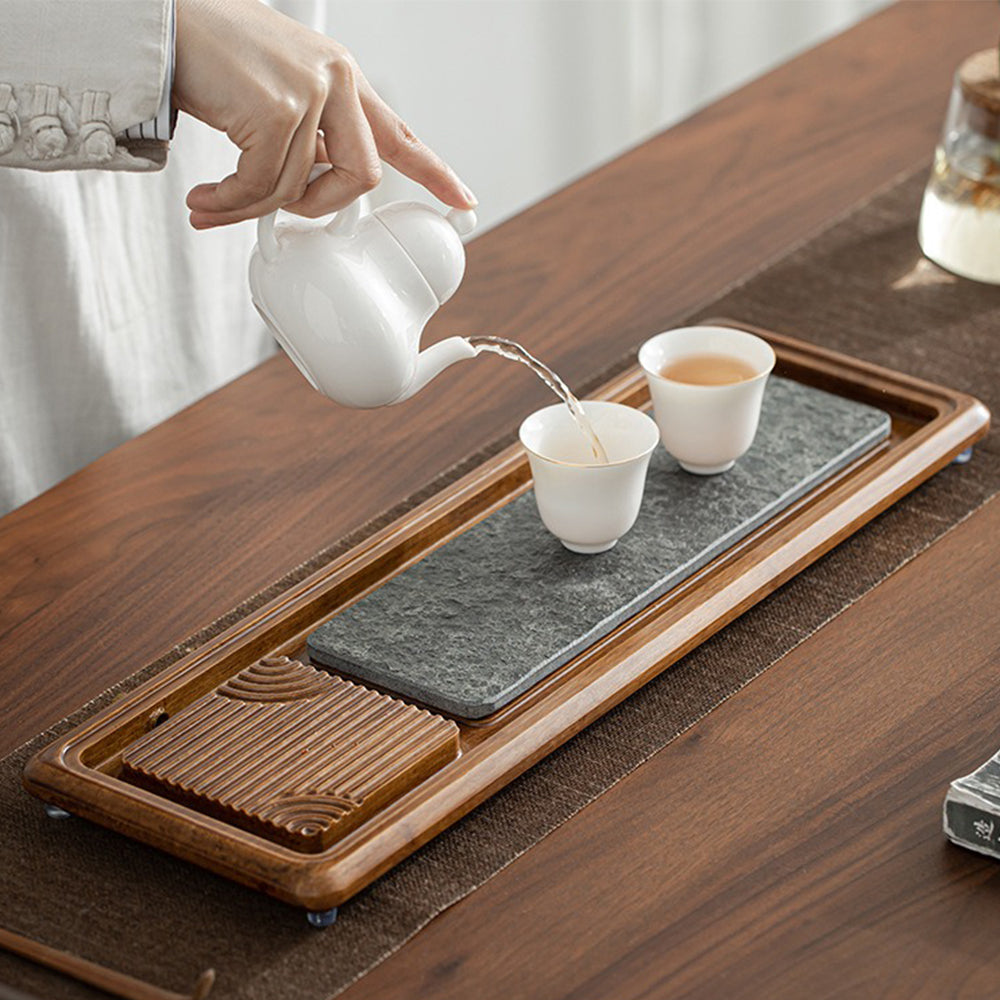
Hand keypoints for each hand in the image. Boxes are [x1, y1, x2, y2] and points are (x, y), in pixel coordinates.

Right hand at [173, 0, 476, 228]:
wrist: (160, 19)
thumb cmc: (210, 55)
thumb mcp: (277, 89)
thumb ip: (308, 136)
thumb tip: (308, 192)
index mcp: (341, 76)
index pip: (400, 133)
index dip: (434, 173)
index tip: (463, 200)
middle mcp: (335, 79)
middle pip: (362, 177)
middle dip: (320, 208)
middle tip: (281, 211)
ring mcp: (310, 91)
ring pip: (299, 189)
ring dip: (251, 209)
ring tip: (215, 203)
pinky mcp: (277, 110)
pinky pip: (262, 187)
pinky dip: (231, 203)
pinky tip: (207, 198)